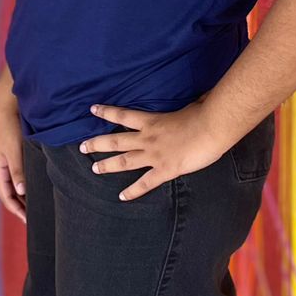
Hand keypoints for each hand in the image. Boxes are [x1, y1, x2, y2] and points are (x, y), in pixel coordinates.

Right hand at [0, 74, 26, 223]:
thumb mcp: (14, 150)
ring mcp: (11, 160)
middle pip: (12, 192)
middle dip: (22, 205)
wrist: (9, 106)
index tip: (28, 220)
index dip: (16, 209)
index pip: (6, 195)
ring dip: (27, 194)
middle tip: (37, 216)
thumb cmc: (10, 127)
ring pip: (18, 183)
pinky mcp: (19, 153)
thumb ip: (17, 171)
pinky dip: (30, 181)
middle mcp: (4, 167)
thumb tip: (20, 193)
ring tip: (41, 204)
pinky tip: (41, 183)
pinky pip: (24, 173)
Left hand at [80, 102, 228, 200]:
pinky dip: (133, 191)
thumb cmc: (204, 111)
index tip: (92, 109)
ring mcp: (154, 155)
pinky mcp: (165, 170)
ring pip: (125, 161)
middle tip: (82, 147)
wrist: (212, 127)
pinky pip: (145, 183)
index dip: (107, 112)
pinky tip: (122, 197)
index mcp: (153, 120)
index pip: (123, 115)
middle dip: (97, 144)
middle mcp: (148, 138)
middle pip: (116, 140)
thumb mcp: (190, 104)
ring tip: (94, 169)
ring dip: (108, 165)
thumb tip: (198, 98)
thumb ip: (187, 104)